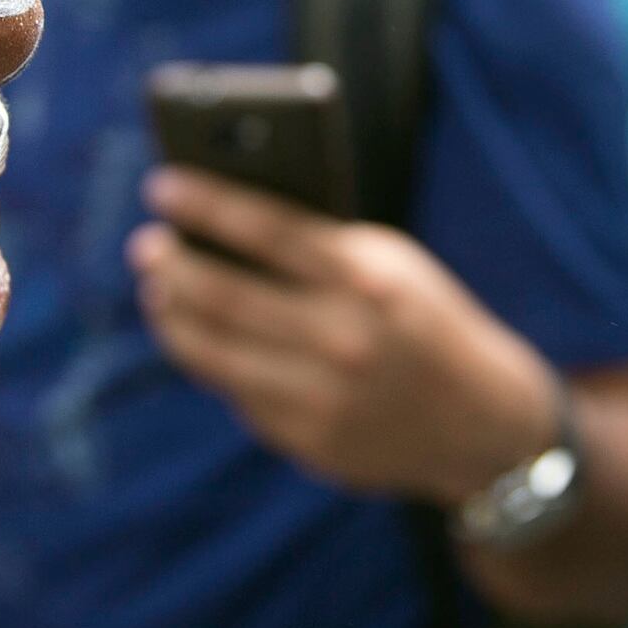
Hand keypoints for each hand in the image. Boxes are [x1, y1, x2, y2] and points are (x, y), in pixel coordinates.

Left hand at [128, 167, 560, 501]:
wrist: (483, 423)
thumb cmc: (424, 321)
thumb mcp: (393, 265)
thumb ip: (320, 246)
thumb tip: (221, 226)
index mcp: (367, 277)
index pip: (267, 227)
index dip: (205, 203)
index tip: (160, 185)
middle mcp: (342, 338)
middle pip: (223, 294)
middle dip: (171, 265)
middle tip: (144, 246)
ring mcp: (322, 396)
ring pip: (214, 352)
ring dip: (173, 316)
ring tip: (157, 291)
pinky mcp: (308, 441)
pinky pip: (238, 394)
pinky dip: (214, 361)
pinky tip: (200, 339)